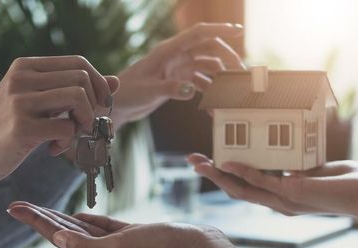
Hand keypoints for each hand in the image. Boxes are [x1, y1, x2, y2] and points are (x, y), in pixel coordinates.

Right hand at [0, 55, 119, 186]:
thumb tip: (116, 81)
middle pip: (82, 79)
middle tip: (84, 125)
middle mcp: (21, 78)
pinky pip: (67, 129)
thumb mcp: (39, 104)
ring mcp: (20, 101)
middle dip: (93, 105)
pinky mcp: (21, 127)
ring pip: (79, 98)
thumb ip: (73, 91)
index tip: (99, 106)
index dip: (98, 84)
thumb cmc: (9, 129)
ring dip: (84, 122)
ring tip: (70, 136)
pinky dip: (67, 142)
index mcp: (25, 67)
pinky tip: (52, 149)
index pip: (78, 62)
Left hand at [6, 201, 251, 247]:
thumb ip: (87, 244)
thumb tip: (58, 239)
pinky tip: (74, 214)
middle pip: (64, 233)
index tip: (14, 207)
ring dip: (58, 218)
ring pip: (79, 229)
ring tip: (37, 208)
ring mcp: (117, 247)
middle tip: (17, 205)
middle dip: (40, 219)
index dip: (36, 221)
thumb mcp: (121, 246)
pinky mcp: (131, 236)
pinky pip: (101, 227)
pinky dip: (85, 220)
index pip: (58, 238)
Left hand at [110, 23, 244, 128]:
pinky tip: (215, 107)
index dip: (219, 29)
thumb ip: (171, 89)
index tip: (238, 31)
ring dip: (221, 77)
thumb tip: (192, 89)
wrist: (116, 105)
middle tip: (241, 75)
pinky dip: (210, 93)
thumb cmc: (128, 93)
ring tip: (233, 92)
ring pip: (208, 67)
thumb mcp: (149, 91)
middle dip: (227, 59)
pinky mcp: (178, 81)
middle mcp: (176, 56)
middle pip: (209, 50)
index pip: (198, 33)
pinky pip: (200, 83)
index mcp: (168, 51)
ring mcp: (178, 68)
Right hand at [188, 154, 357, 221]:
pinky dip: (244, 173)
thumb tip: (283, 143)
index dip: (223, 176)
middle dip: (211, 175)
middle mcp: (278, 202)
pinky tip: (230, 163)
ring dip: (219, 176)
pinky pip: (263, 183)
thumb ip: (295, 162)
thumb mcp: (313, 167)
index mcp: (280, 196)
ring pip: (243, 190)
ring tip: (201, 163)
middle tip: (191, 161)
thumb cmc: (346, 180)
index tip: (207, 162)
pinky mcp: (295, 194)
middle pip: (236, 190)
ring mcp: (285, 201)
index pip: (244, 187)